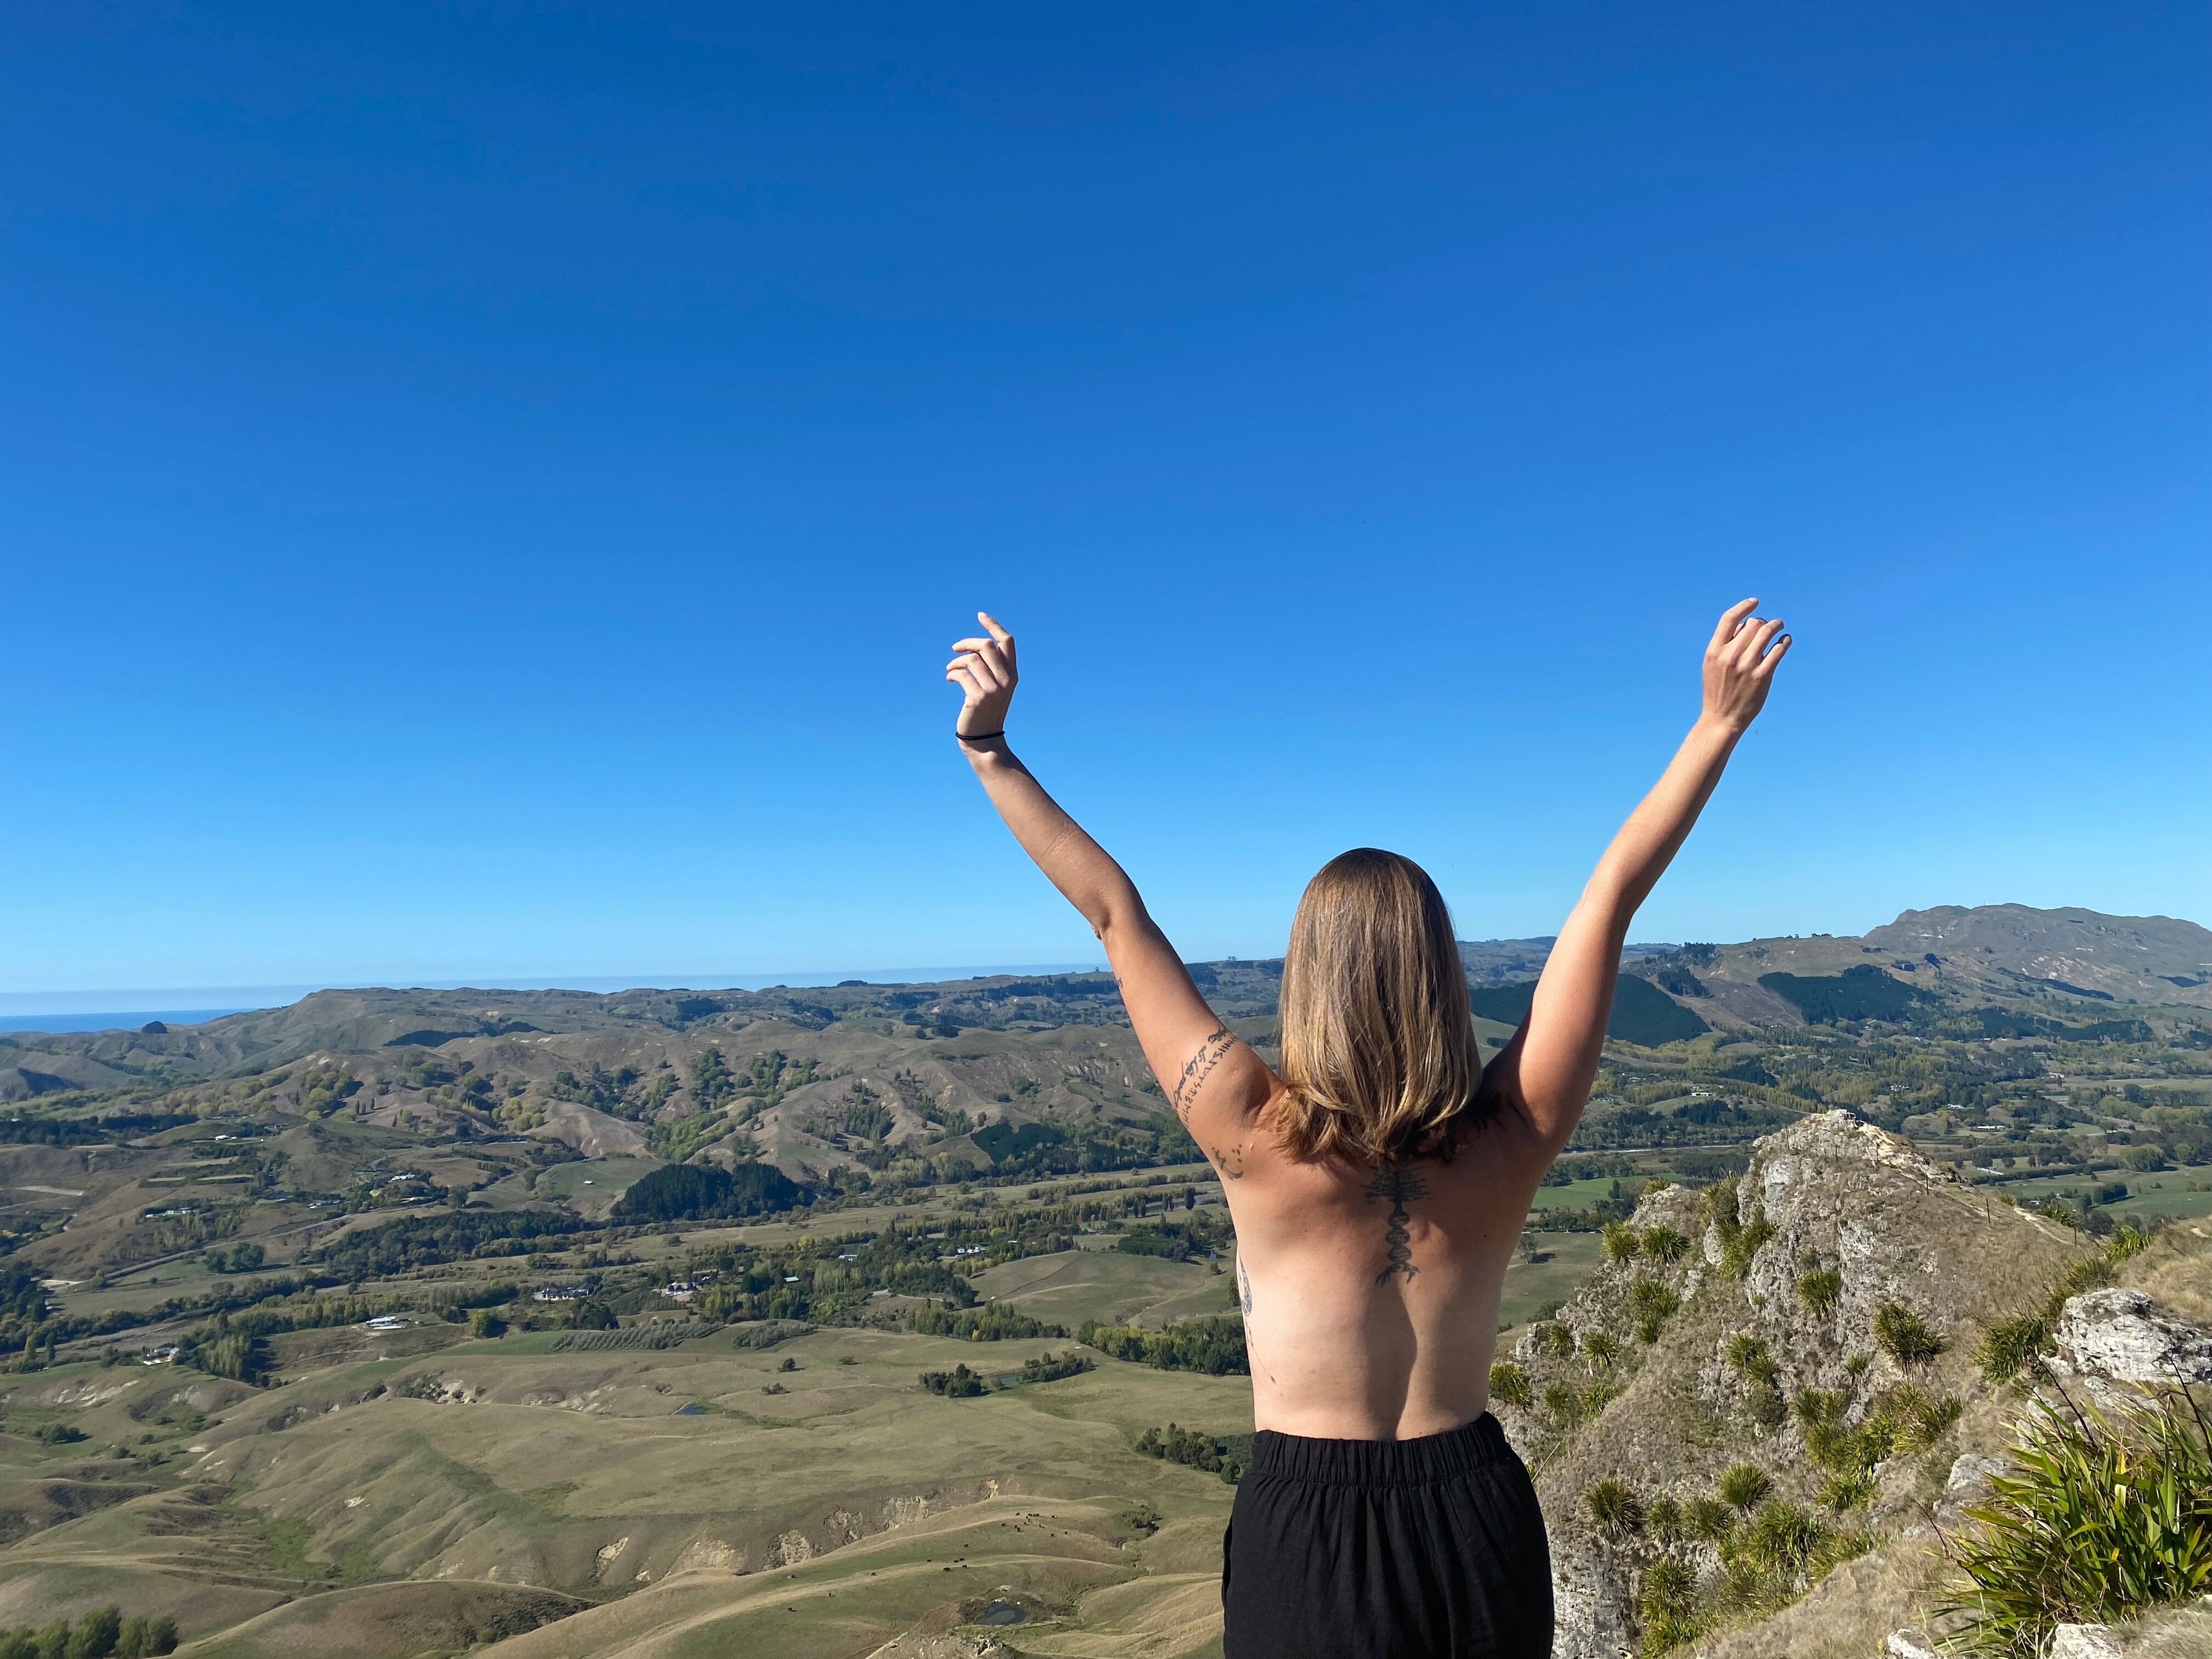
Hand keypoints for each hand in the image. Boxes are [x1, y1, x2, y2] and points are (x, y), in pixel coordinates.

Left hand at [946, 611, 1017, 737]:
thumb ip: (992, 668)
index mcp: (1013, 674)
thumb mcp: (995, 688)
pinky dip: (952, 673)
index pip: (1007, 641)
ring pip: (972, 659)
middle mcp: (1007, 680)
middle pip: (986, 645)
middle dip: (967, 643)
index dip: (994, 625)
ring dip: (956, 661)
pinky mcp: (978, 698)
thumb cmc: (986, 711)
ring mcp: (994, 689)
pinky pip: (962, 674)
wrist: (983, 739)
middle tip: (955, 649)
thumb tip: (974, 646)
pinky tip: (950, 679)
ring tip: (950, 669)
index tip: (980, 615)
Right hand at [1701, 598, 1790, 732]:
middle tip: (1768, 624)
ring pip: (1767, 633)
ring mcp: (1747, 665)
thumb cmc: (1717, 690)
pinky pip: (1779, 650)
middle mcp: (1730, 656)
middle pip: (1752, 624)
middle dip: (1762, 621)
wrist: (1722, 718)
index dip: (1743, 606)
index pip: (1729, 619)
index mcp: (1714, 651)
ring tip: (1780, 626)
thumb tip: (1746, 624)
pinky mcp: (1763, 676)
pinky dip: (1785, 641)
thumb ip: (1724, 645)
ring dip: (1777, 625)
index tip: (1755, 602)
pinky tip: (1786, 640)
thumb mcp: (1711, 665)